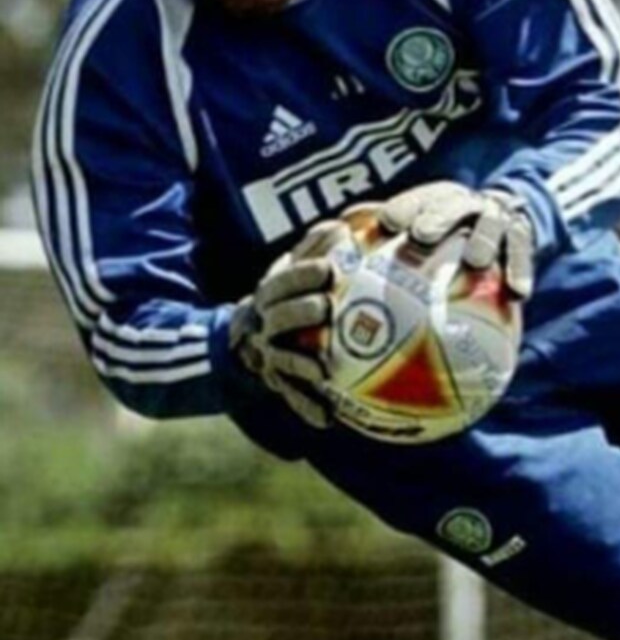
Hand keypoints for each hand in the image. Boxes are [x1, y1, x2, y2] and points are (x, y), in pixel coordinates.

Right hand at [230, 221, 346, 428]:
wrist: (246, 337)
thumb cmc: (292, 294)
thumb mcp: (297, 266)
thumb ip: (320, 246)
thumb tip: (353, 220)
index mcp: (272, 290)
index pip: (282, 276)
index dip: (301, 271)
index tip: (328, 268)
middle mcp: (265, 321)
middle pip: (278, 315)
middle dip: (299, 310)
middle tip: (325, 307)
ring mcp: (270, 353)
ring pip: (282, 358)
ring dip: (300, 362)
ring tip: (322, 369)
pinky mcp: (277, 381)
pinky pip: (291, 396)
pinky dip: (307, 408)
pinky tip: (326, 420)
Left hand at [374, 182, 534, 299]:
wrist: (508, 214)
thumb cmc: (452, 234)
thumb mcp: (426, 226)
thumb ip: (390, 240)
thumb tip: (339, 247)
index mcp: (439, 200)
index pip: (418, 199)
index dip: (403, 208)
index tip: (387, 225)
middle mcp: (468, 205)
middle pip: (453, 206)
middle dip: (437, 219)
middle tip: (422, 237)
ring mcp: (498, 217)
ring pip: (491, 226)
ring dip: (482, 242)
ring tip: (475, 262)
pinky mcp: (523, 235)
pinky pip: (523, 254)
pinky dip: (520, 271)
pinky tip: (518, 294)